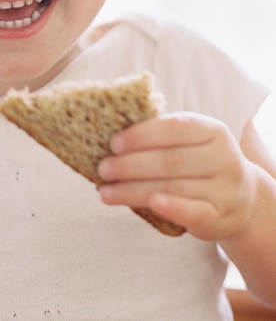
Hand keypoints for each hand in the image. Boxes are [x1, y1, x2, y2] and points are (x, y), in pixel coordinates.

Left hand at [97, 112, 257, 240]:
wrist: (243, 198)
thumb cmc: (201, 162)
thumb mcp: (192, 142)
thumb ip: (161, 136)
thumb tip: (114, 140)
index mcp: (212, 130)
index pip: (174, 127)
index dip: (142, 135)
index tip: (113, 143)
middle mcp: (223, 157)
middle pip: (170, 160)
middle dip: (131, 165)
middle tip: (103, 169)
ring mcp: (224, 189)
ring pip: (173, 187)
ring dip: (134, 190)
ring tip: (106, 192)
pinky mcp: (221, 217)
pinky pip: (193, 212)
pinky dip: (170, 208)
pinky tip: (149, 204)